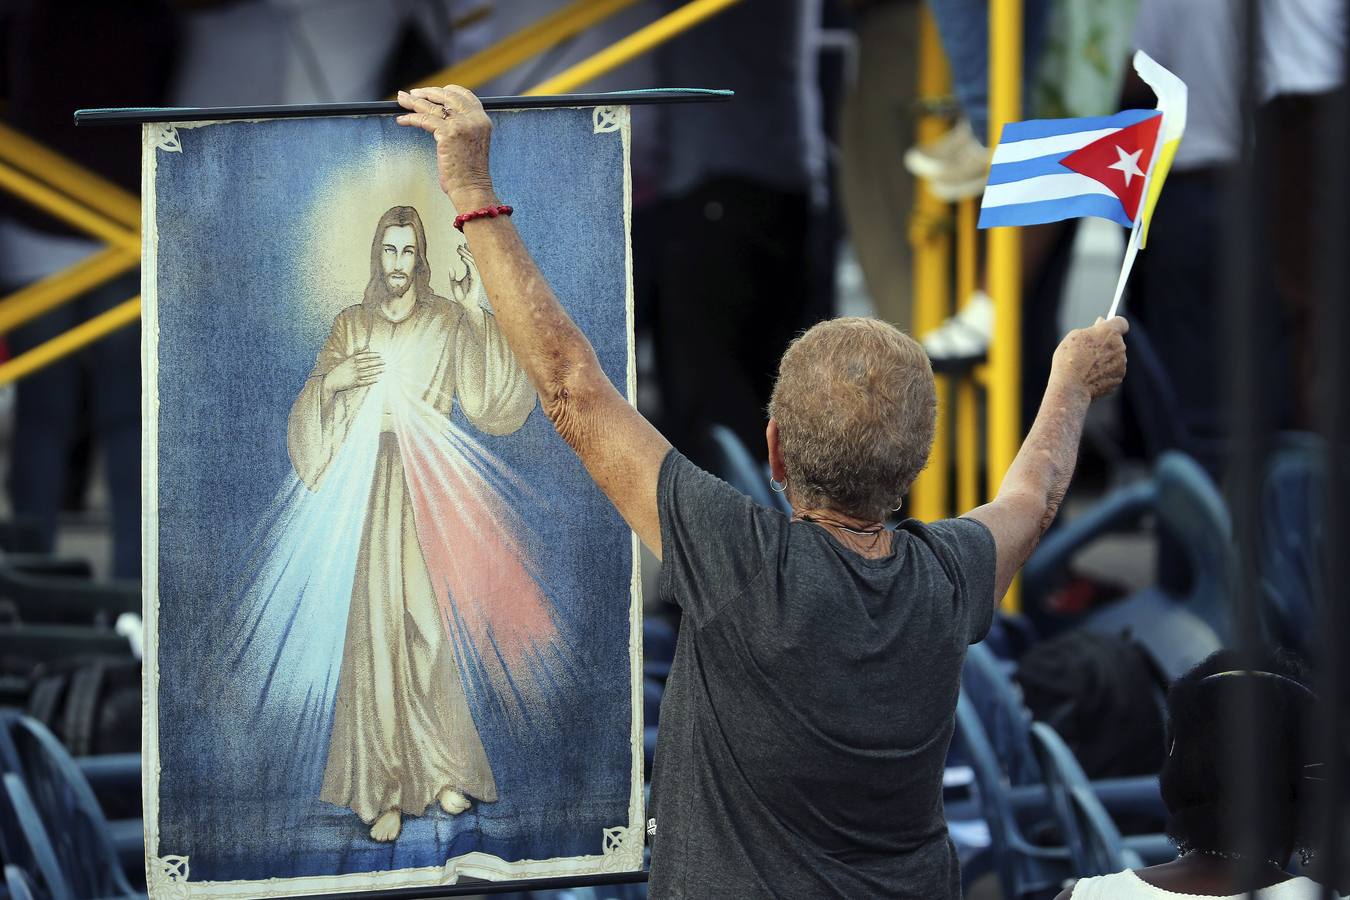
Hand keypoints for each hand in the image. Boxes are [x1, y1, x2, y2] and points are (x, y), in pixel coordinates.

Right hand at [324, 350, 383, 392]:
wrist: (330, 381)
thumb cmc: (339, 370)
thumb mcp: (347, 360)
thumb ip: (357, 355)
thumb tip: (367, 346)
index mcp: (351, 360)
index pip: (365, 356)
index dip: (373, 355)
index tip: (381, 355)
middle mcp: (353, 367)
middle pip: (368, 364)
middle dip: (378, 362)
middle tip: (385, 362)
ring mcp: (354, 375)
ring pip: (368, 372)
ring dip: (377, 371)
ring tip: (384, 369)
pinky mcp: (354, 383)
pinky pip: (365, 381)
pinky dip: (372, 380)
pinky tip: (378, 379)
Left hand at [396, 85, 494, 207]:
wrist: (472, 189)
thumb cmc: (469, 173)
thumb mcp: (471, 144)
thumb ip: (463, 128)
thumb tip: (441, 117)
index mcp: (482, 120)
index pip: (465, 95)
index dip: (447, 90)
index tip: (432, 92)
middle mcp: (474, 119)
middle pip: (447, 96)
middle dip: (426, 93)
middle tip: (411, 93)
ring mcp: (462, 125)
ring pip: (433, 106)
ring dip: (414, 102)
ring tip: (401, 100)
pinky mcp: (448, 133)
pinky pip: (424, 119)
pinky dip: (410, 118)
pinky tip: (402, 120)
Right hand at [1050, 316, 1127, 400]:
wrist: (1071, 387)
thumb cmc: (1069, 359)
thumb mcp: (1074, 337)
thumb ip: (1092, 329)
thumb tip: (1101, 323)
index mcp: (1109, 332)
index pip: (1121, 322)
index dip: (1115, 325)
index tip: (1108, 327)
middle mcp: (1120, 346)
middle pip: (1116, 342)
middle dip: (1105, 344)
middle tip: (1088, 351)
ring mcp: (1121, 363)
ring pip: (1115, 358)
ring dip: (1105, 359)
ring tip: (1086, 367)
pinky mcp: (1119, 378)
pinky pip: (1113, 372)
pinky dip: (1104, 373)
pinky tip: (1090, 376)